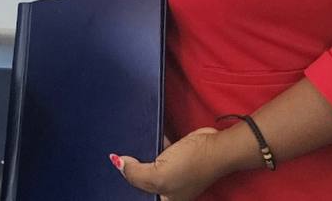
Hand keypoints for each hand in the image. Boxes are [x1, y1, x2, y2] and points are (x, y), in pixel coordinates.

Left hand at [112, 128, 228, 200]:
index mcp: (164, 200)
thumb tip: (118, 163)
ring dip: (139, 155)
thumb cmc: (194, 165)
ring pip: (147, 165)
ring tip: (128, 147)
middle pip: (141, 180)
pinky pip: (157, 152)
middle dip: (131, 169)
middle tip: (119, 157)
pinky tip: (144, 137)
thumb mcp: (159, 175)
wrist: (216, 146)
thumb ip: (135, 173)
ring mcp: (172, 173)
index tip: (115, 172)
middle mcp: (167, 190)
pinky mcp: (175, 158)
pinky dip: (151, 144)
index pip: (137, 195)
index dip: (127, 184)